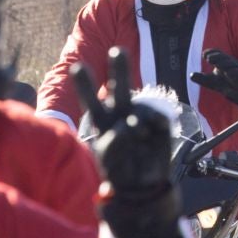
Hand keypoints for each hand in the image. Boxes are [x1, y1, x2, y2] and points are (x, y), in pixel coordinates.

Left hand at [71, 49, 173, 196]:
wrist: (142, 186)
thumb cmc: (118, 171)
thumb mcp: (108, 162)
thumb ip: (113, 143)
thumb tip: (127, 126)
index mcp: (103, 121)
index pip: (92, 100)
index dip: (86, 84)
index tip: (77, 67)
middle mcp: (121, 114)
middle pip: (119, 89)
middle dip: (120, 70)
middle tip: (118, 51)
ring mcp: (141, 117)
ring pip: (138, 107)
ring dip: (136, 121)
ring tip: (137, 136)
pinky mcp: (160, 124)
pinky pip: (157, 117)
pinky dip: (154, 123)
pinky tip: (152, 133)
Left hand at [190, 49, 237, 104]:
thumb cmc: (224, 83)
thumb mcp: (211, 81)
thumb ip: (201, 78)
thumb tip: (191, 75)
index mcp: (223, 62)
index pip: (218, 54)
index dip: (212, 52)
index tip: (204, 55)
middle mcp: (231, 64)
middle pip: (225, 58)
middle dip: (217, 57)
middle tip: (208, 59)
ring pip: (232, 64)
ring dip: (224, 63)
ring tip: (216, 65)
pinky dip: (234, 73)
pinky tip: (228, 73)